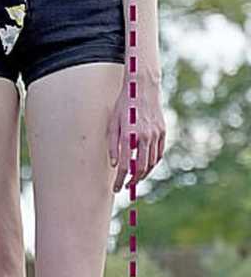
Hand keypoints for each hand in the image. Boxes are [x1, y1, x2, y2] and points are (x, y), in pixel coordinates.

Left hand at [106, 74, 165, 193]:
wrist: (143, 88)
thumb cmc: (124, 105)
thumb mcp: (113, 123)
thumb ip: (113, 144)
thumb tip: (115, 164)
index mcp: (129, 134)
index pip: (124, 165)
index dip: (120, 179)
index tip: (116, 188)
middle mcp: (144, 136)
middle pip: (140, 168)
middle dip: (132, 180)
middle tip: (125, 186)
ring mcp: (156, 134)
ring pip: (151, 163)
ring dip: (143, 174)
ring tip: (134, 178)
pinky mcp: (163, 132)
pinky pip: (159, 154)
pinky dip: (152, 163)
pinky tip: (145, 166)